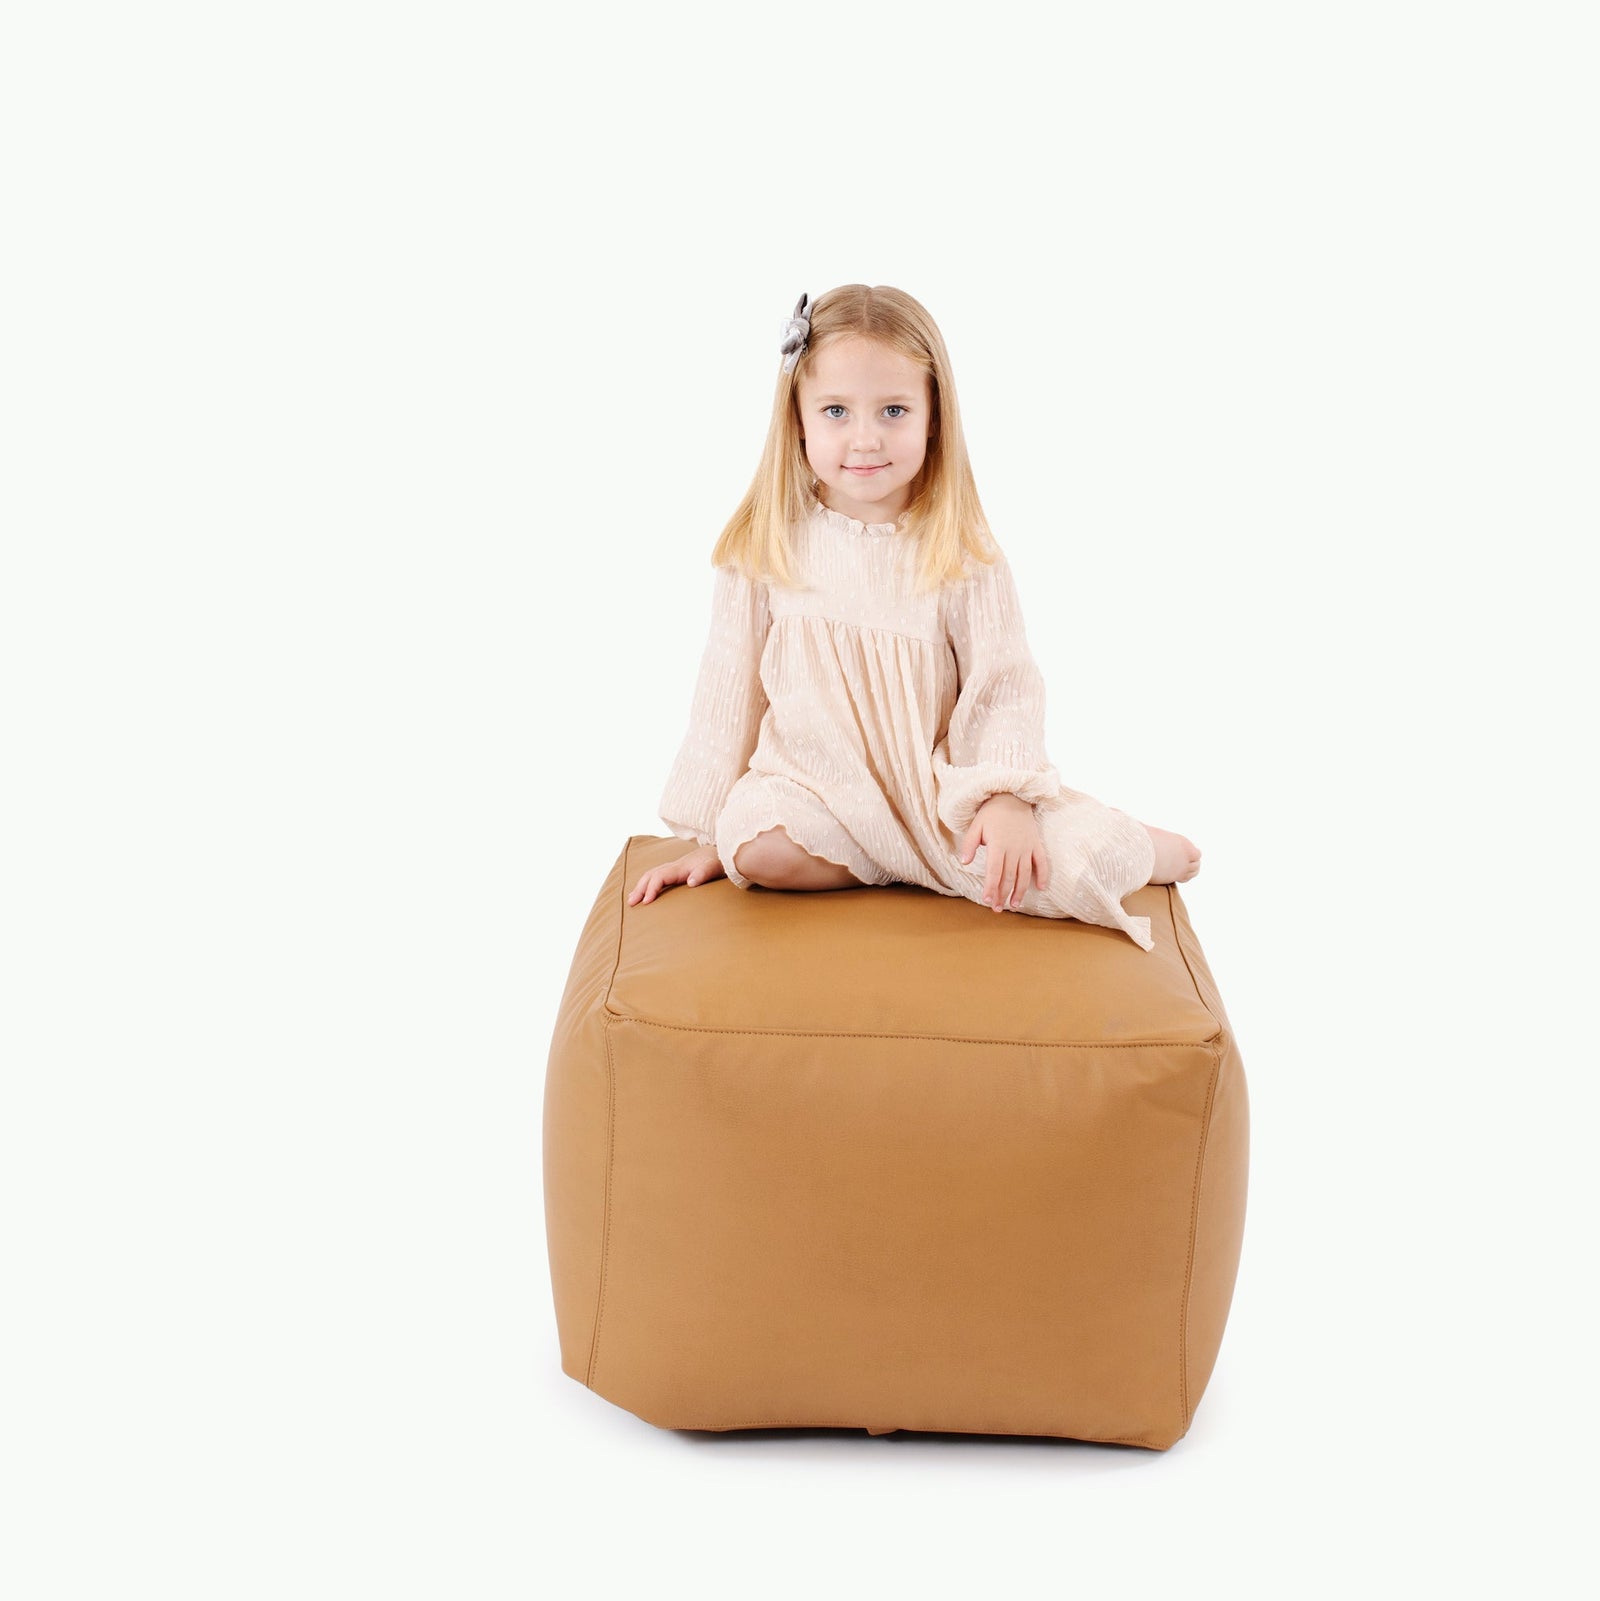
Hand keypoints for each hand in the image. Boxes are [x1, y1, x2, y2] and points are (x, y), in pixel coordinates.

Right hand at [628, 845, 723, 905]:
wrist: (723, 852)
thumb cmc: (718, 862)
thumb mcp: (714, 868)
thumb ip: (703, 874)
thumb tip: (690, 882)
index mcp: (680, 867)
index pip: (659, 876)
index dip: (651, 889)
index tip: (646, 902)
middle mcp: (674, 866)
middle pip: (651, 875)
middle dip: (639, 888)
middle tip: (631, 903)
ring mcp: (675, 868)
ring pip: (652, 874)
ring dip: (641, 886)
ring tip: (632, 899)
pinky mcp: (678, 871)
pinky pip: (658, 876)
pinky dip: (648, 884)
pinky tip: (646, 892)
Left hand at [959, 794, 1050, 912]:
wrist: (1012, 796)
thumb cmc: (991, 813)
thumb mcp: (976, 825)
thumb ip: (969, 844)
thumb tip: (964, 862)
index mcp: (998, 844)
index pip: (994, 871)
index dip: (991, 887)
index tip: (987, 900)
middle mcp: (1014, 848)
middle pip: (1009, 876)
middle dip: (1002, 894)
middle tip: (997, 909)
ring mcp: (1027, 847)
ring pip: (1025, 874)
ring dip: (1020, 891)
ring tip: (1015, 905)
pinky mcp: (1036, 844)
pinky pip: (1042, 862)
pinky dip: (1043, 875)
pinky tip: (1041, 888)